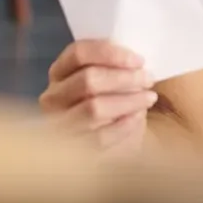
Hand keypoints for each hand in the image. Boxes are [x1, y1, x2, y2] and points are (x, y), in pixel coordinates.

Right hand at [39, 40, 156, 153]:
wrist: (113, 138)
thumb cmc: (114, 97)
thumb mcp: (111, 75)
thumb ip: (117, 64)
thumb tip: (136, 62)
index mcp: (61, 70)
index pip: (78, 53)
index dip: (110, 53)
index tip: (139, 60)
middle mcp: (53, 96)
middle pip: (88, 80)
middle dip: (124, 78)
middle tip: (148, 79)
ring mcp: (59, 124)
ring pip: (94, 108)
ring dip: (128, 101)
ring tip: (149, 97)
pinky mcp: (72, 149)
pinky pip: (100, 136)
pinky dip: (124, 124)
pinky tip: (138, 117)